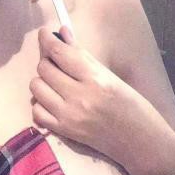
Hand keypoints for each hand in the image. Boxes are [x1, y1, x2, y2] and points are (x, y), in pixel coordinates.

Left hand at [29, 25, 126, 154]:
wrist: (139, 141)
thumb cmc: (130, 105)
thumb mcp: (111, 76)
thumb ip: (82, 55)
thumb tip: (61, 32)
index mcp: (95, 79)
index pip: (60, 53)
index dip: (48, 39)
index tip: (44, 33)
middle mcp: (79, 97)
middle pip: (44, 68)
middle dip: (49, 62)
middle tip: (59, 64)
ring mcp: (68, 116)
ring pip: (36, 87)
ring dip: (43, 81)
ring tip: (57, 83)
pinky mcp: (62, 131)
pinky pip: (36, 110)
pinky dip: (42, 103)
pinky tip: (54, 101)